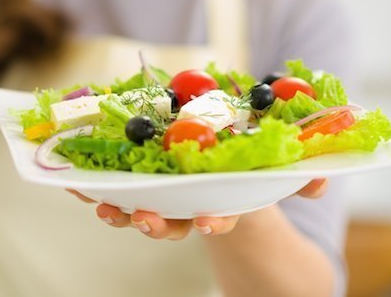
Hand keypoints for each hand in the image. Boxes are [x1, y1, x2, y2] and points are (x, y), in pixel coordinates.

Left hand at [69, 178, 327, 239]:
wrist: (220, 165)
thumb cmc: (248, 169)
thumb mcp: (276, 173)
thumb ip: (299, 177)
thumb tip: (320, 181)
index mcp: (220, 203)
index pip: (218, 217)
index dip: (215, 221)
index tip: (209, 222)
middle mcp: (187, 207)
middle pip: (170, 224)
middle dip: (155, 225)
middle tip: (143, 220)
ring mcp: (161, 199)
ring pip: (137, 212)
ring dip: (118, 211)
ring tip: (103, 208)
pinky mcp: (137, 184)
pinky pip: (113, 188)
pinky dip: (92, 187)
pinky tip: (70, 180)